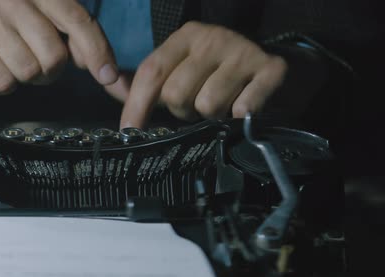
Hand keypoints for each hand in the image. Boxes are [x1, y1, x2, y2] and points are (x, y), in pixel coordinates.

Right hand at [0, 0, 117, 94]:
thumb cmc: (24, 37)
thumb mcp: (58, 34)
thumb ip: (85, 47)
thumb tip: (112, 77)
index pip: (79, 21)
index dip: (97, 52)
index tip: (109, 76)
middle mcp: (15, 0)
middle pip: (54, 56)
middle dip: (53, 71)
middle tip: (40, 63)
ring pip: (30, 72)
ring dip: (30, 79)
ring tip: (20, 64)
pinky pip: (5, 82)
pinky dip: (8, 85)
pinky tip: (1, 69)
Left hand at [119, 21, 287, 127]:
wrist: (274, 64)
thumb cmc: (217, 71)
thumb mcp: (180, 66)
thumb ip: (146, 80)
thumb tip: (110, 85)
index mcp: (186, 37)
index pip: (151, 72)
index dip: (136, 105)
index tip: (128, 130)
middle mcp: (213, 39)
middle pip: (176, 94)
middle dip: (182, 111)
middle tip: (196, 106)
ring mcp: (243, 52)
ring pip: (207, 106)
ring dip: (211, 117)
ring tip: (220, 105)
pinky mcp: (271, 70)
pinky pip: (242, 108)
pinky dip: (239, 116)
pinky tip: (242, 107)